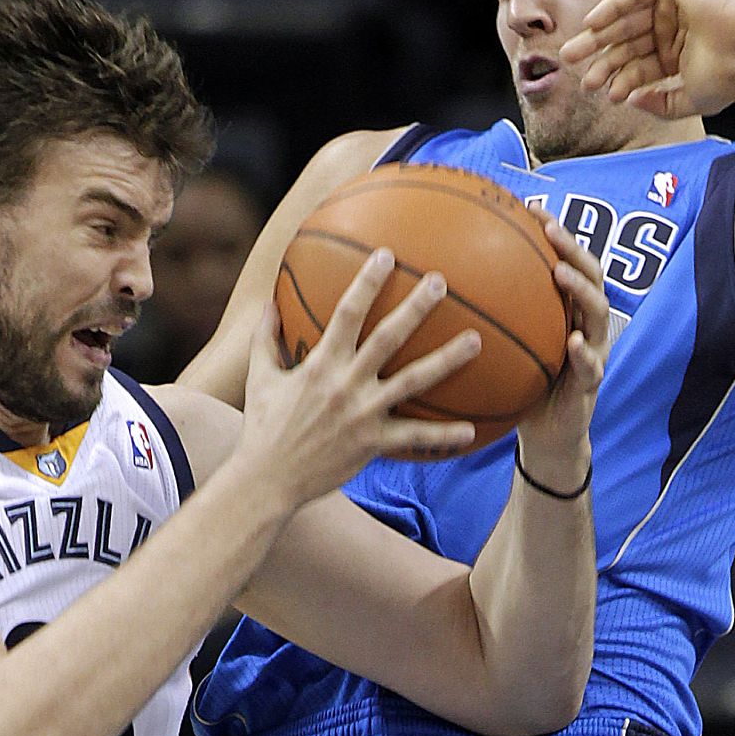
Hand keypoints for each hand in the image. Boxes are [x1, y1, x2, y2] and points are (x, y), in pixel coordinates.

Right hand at [238, 249, 480, 503]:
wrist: (267, 480)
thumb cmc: (262, 426)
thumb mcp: (259, 377)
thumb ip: (264, 338)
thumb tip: (267, 303)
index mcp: (319, 364)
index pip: (346, 313)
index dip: (367, 282)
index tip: (387, 255)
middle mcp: (345, 384)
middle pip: (388, 338)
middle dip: (416, 308)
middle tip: (441, 283)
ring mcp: (362, 414)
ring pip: (413, 381)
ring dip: (447, 360)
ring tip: (476, 340)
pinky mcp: (373, 444)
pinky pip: (414, 438)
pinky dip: (443, 436)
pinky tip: (471, 432)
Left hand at [513, 219, 611, 486]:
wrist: (547, 438)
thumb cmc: (522, 387)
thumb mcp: (504, 348)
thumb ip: (488, 319)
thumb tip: (440, 286)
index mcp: (565, 313)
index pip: (566, 262)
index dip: (555, 235)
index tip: (532, 208)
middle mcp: (584, 326)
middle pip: (590, 278)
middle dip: (574, 250)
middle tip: (552, 230)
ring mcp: (593, 354)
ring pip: (597, 316)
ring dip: (581, 292)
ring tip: (563, 275)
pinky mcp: (590, 387)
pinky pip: (592, 368)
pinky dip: (584, 354)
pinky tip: (572, 344)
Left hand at [560, 0, 734, 118]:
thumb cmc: (729, 75)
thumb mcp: (690, 101)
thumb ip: (660, 106)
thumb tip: (631, 101)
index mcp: (677, 56)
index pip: (640, 68)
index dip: (620, 80)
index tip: (605, 94)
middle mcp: (672, 30)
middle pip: (627, 45)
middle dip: (601, 60)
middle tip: (575, 73)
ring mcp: (672, 6)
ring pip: (625, 22)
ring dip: (598, 37)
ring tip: (573, 53)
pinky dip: (611, 8)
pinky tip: (592, 24)